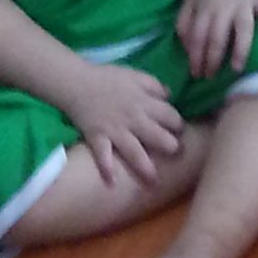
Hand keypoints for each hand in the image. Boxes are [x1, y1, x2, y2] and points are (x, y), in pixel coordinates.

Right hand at [62, 58, 183, 185]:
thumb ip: (155, 86)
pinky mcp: (97, 138)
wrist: (77, 84)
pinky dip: (106, 168)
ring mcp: (115, 131)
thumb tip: (170, 97)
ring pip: (134, 150)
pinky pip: (102, 155)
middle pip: (156, 136)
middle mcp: (133, 119)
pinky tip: (111, 182)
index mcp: (144, 102)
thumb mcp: (136, 75)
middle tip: (175, 155)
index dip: (177, 124)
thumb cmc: (108, 79)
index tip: (179, 131)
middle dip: (169, 146)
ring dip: (144, 165)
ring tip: (154, 180)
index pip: (169, 115)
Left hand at [175, 0, 257, 80]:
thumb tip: (186, 46)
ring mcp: (244, 3)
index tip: (196, 73)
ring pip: (243, 28)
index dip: (196, 56)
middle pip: (218, 36)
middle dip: (213, 60)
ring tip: (236, 68)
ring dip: (240, 48)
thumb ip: (183, 21)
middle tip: (210, 77)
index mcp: (205, 7)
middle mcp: (224, 7)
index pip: (198, 36)